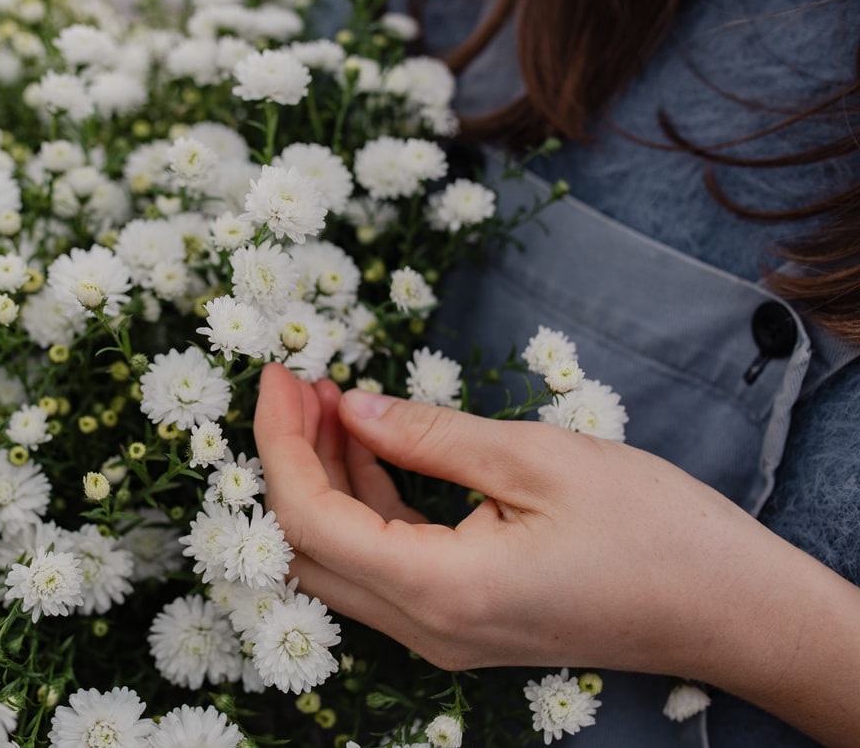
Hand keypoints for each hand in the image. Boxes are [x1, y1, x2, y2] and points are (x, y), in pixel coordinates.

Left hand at [253, 362, 859, 744]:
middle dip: (289, 458)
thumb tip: (351, 407)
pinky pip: (383, 563)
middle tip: (299, 383)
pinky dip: (364, 501)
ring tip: (332, 399)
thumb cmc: (653, 531)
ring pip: (340, 557)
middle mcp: (425, 627)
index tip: (278, 375)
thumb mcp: (536, 459)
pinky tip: (371, 442)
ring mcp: (440, 632)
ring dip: (325, 477)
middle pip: (307, 547)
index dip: (279, 442)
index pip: (308, 519)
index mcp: (439, 590)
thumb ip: (429, 435)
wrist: (729, 609)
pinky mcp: (460, 621)